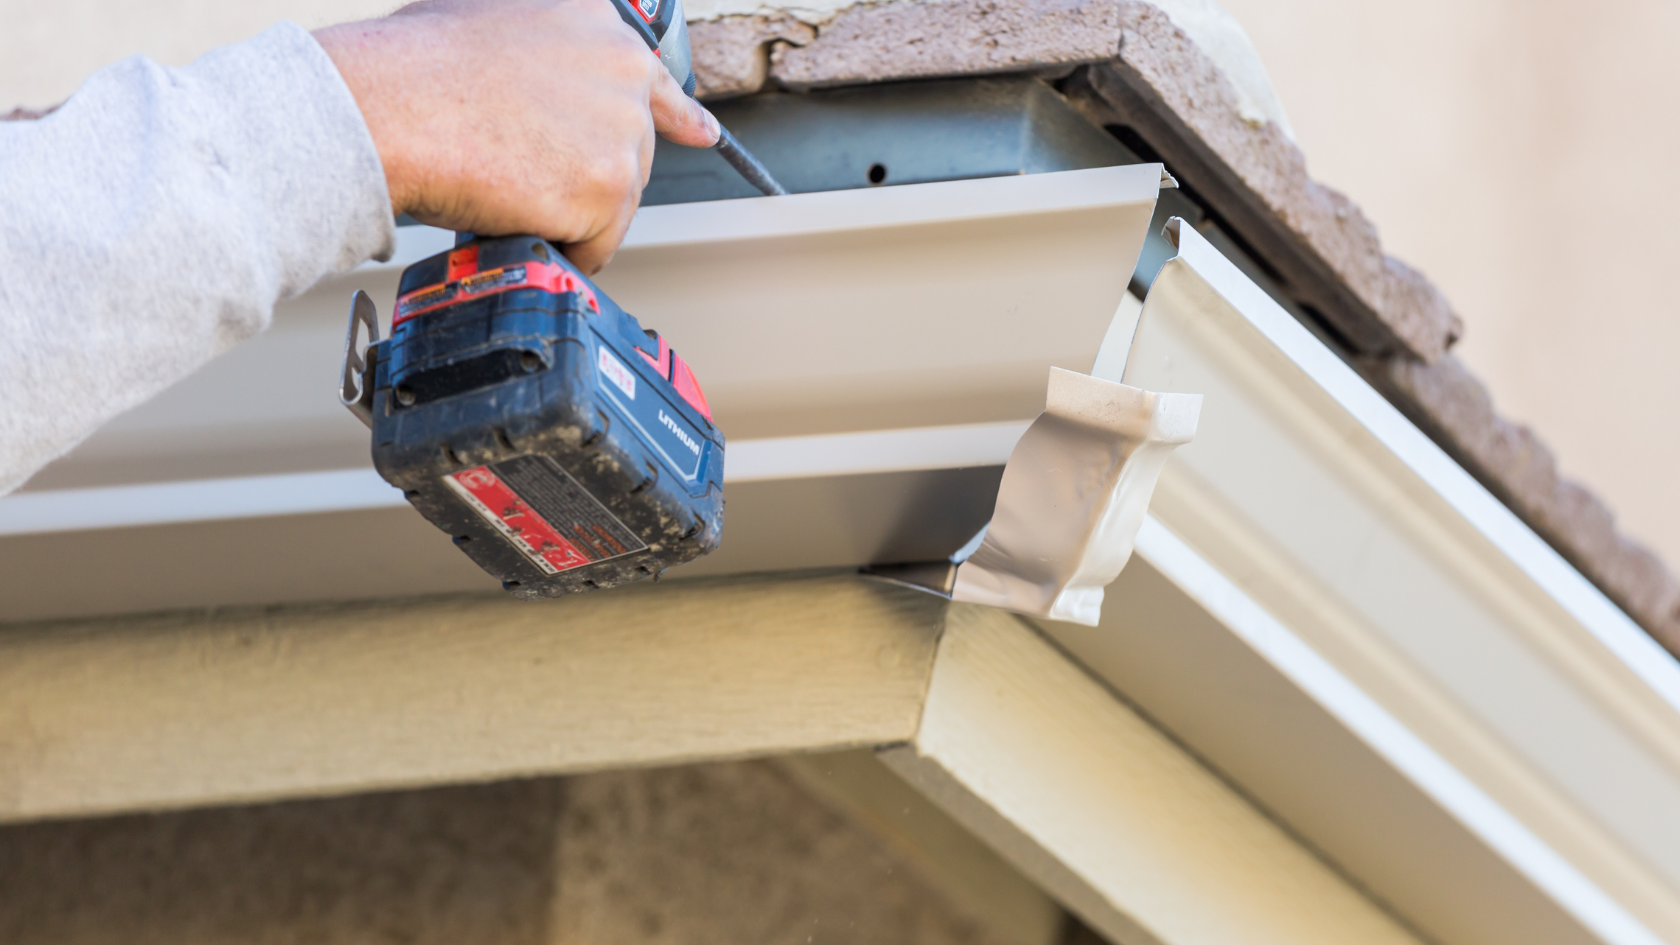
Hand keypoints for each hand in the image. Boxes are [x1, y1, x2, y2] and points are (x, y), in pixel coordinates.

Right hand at [314, 0, 718, 273]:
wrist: (391, 106)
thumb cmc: (413, 67)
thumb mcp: (485, 20)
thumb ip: (536, 51)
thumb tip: (530, 86)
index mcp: (596, 23)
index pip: (654, 79)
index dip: (678, 113)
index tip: (701, 132)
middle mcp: (624, 69)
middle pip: (629, 156)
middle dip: (583, 179)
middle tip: (521, 176)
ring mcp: (621, 130)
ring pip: (612, 205)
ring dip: (566, 214)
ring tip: (504, 188)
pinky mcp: (609, 187)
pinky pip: (595, 244)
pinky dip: (559, 248)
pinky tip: (517, 220)